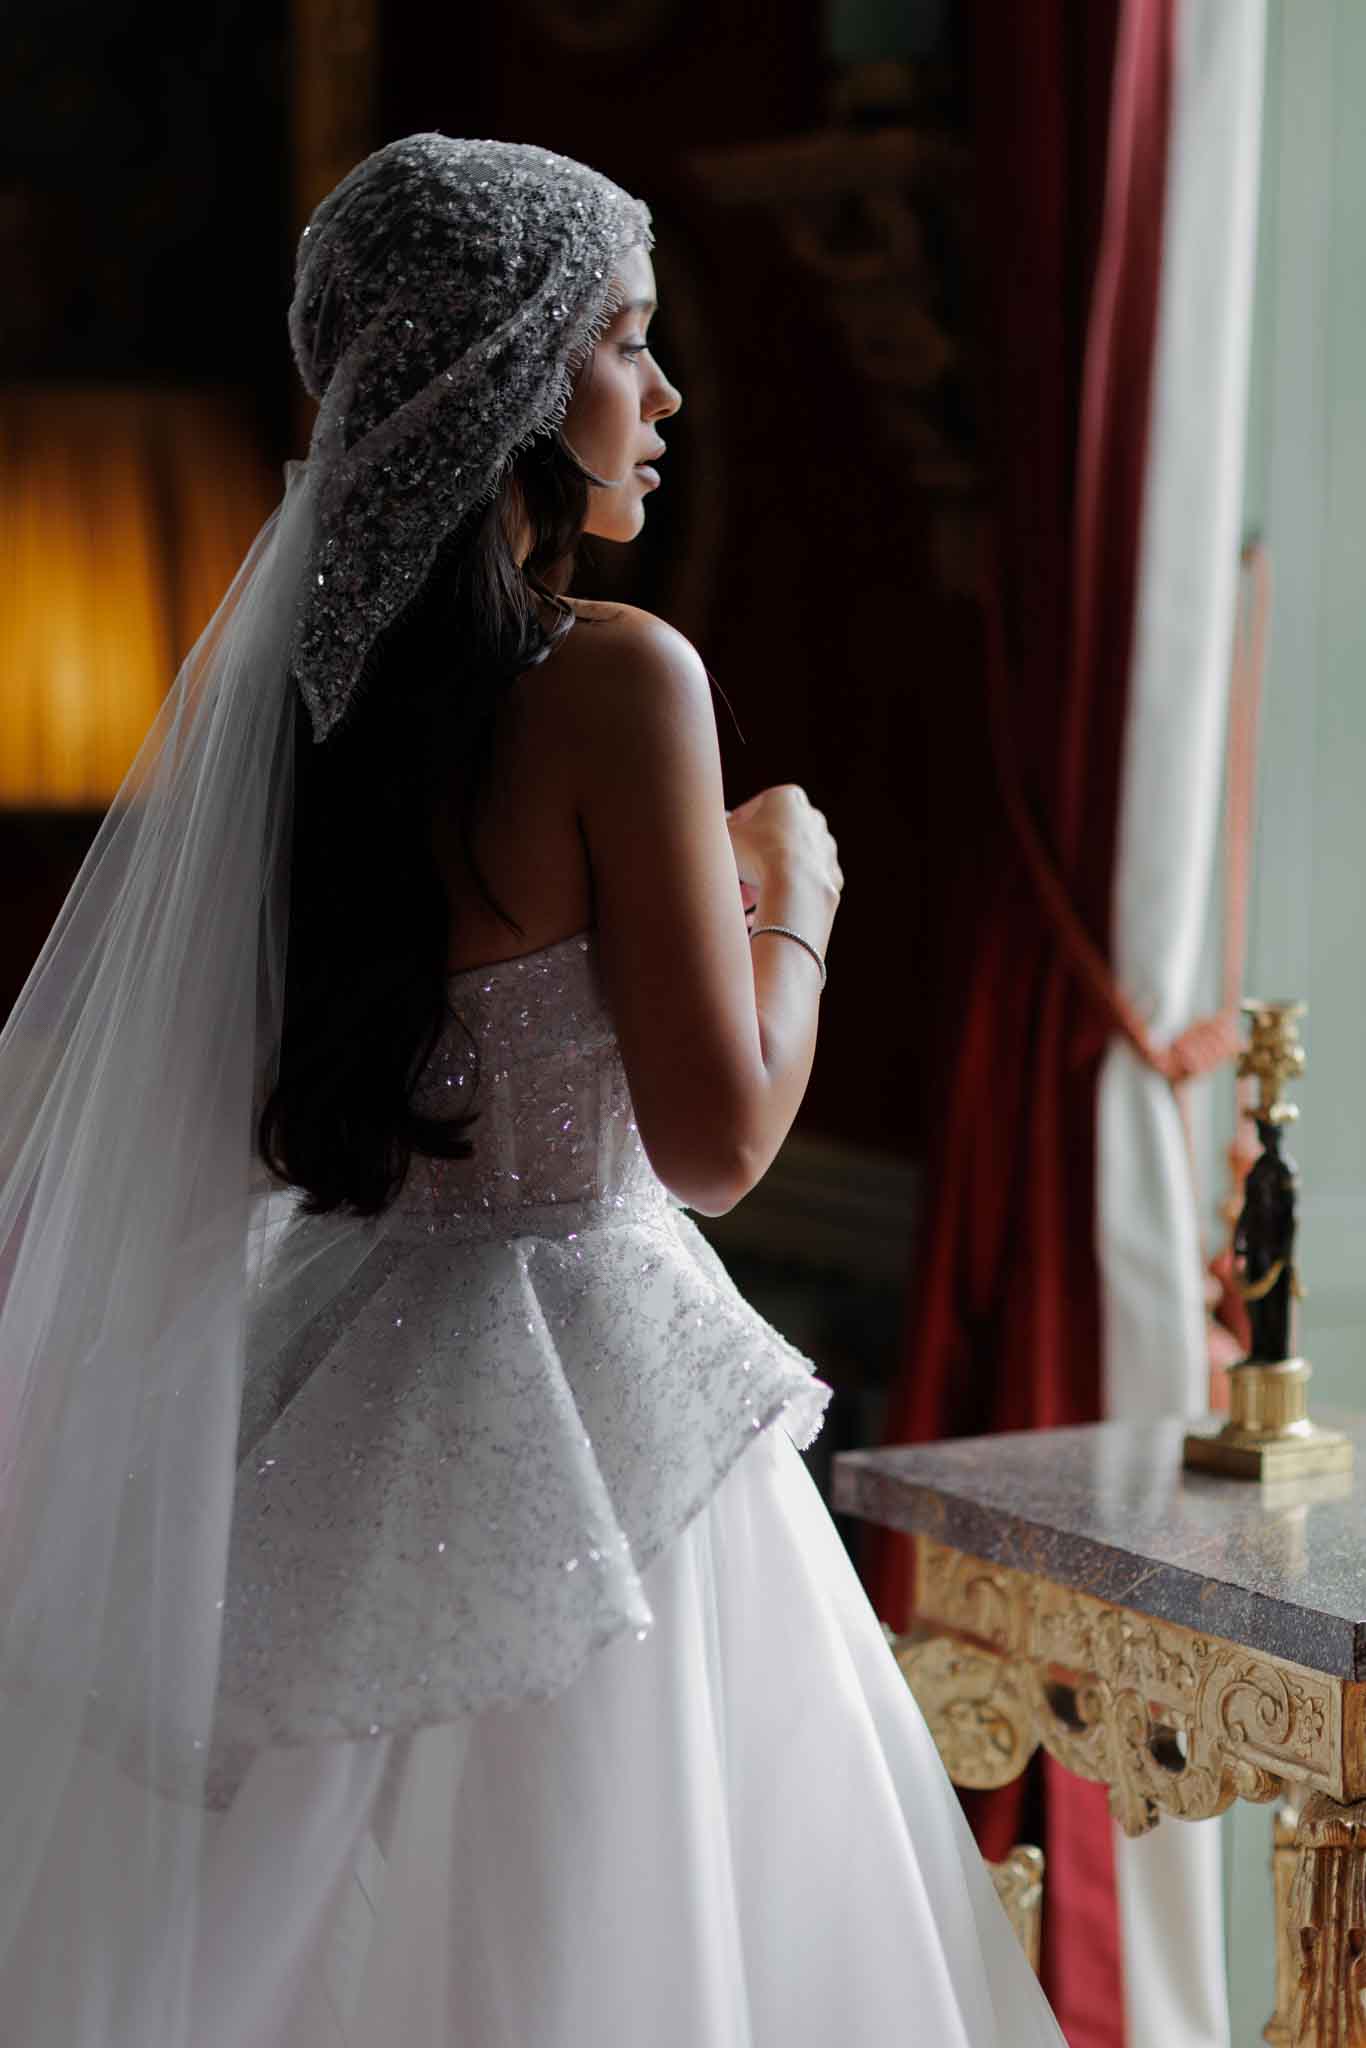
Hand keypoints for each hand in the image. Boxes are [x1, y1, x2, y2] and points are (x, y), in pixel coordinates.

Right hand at [725, 785, 842, 903]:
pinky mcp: (832, 875)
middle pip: (773, 838)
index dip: (734, 830)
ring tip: (744, 899)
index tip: (723, 847)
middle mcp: (812, 817)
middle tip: (732, 876)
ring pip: (788, 862)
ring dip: (767, 877)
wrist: (794, 885)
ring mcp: (826, 847)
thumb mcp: (725, 835)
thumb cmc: (757, 852)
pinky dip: (786, 894)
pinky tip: (765, 908)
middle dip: (752, 857)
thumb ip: (718, 828)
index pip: (753, 810)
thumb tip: (712, 828)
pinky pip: (802, 886)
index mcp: (788, 797)